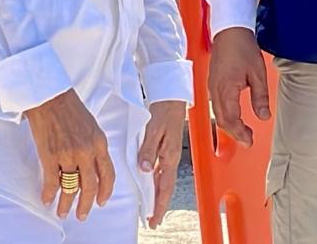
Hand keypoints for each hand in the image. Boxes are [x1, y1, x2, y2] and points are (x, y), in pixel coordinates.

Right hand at [25, 90, 114, 219]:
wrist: (51, 97)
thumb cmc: (71, 109)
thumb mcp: (92, 126)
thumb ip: (95, 146)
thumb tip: (94, 166)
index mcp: (100, 143)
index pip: (108, 174)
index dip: (105, 191)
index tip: (101, 202)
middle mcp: (86, 152)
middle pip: (90, 186)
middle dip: (86, 204)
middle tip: (82, 215)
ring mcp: (68, 155)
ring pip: (71, 188)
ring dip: (67, 204)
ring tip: (63, 212)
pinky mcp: (50, 156)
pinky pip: (52, 182)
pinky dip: (49, 194)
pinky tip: (47, 199)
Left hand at [140, 100, 185, 228]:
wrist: (171, 94)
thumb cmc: (164, 109)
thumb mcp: (154, 129)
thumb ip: (149, 150)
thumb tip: (144, 170)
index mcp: (170, 155)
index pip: (165, 187)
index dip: (159, 205)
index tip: (154, 219)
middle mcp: (172, 157)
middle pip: (166, 187)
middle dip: (160, 205)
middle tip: (153, 221)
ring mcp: (170, 153)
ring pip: (164, 180)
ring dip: (158, 195)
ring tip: (151, 208)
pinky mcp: (167, 147)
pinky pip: (161, 170)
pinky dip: (157, 182)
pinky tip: (151, 185)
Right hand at [207, 27, 270, 146]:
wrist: (229, 30)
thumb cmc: (243, 48)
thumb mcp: (258, 73)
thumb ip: (260, 97)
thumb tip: (264, 116)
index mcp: (226, 89)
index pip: (231, 119)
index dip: (240, 133)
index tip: (250, 141)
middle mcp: (215, 90)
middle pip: (222, 120)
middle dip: (235, 133)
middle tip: (248, 140)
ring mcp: (211, 86)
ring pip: (217, 114)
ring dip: (229, 125)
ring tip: (243, 131)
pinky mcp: (212, 82)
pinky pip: (216, 105)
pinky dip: (225, 115)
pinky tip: (234, 116)